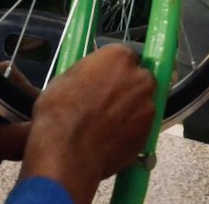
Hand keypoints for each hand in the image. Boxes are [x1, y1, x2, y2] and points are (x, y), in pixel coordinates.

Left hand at [0, 75, 32, 203]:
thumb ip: (20, 133)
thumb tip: (53, 128)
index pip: (8, 73)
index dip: (26, 88)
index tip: (40, 111)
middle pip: (9, 95)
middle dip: (25, 113)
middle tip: (40, 131)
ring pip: (7, 115)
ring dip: (19, 129)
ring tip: (29, 145)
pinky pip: (0, 131)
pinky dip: (10, 141)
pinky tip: (17, 155)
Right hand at [21, 45, 156, 203]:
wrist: (67, 152)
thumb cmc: (60, 111)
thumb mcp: (66, 78)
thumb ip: (89, 72)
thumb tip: (92, 77)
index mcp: (119, 57)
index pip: (125, 56)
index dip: (114, 69)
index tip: (106, 79)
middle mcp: (139, 77)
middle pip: (140, 77)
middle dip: (129, 86)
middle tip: (109, 100)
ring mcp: (147, 106)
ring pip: (143, 103)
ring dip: (131, 108)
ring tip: (110, 122)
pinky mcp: (148, 132)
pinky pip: (142, 126)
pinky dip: (131, 129)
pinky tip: (112, 137)